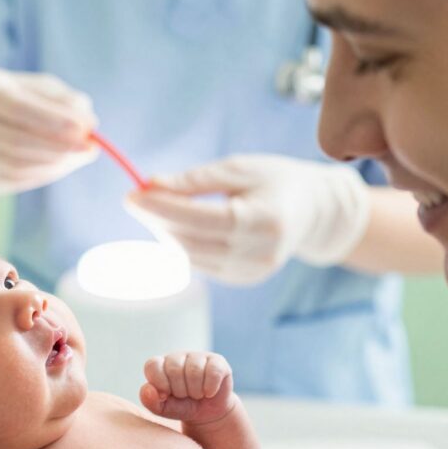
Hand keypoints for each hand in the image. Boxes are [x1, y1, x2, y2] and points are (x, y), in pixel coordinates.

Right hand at [0, 68, 98, 195]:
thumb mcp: (38, 89)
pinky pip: (18, 178)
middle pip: (16, 141)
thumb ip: (64, 100)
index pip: (16, 107)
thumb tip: (89, 124)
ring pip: (18, 164)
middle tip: (90, 147)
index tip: (84, 127)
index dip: (51, 119)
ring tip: (81, 153)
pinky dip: (46, 171)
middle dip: (58, 146)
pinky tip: (63, 163)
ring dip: (55, 161)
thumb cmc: (16, 99)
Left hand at [124, 154, 371, 284]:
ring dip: (166, 232)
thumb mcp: (238, 168)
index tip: (132, 194)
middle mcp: (259, 253)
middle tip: (137, 196)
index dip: (162, 208)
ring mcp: (252, 272)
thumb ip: (195, 180)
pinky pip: (201, 265)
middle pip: (191, 242)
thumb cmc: (276, 180)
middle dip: (157, 220)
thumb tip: (149, 185)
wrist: (315, 211)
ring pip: (191, 257)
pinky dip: (183, 244)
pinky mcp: (244, 280)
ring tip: (156, 206)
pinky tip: (177, 225)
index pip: (200, 219)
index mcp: (263, 220)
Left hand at [139, 351, 235, 425]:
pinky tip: (209, 392)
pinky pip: (212, 372)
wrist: (207, 413)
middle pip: (174, 369)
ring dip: (196, 391)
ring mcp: (198, 356)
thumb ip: (150, 401)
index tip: (165, 395)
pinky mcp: (217, 361)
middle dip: (180, 391)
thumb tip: (148, 388)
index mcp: (160, 364)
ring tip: (197, 395)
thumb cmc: (182, 407)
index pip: (153, 365)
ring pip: (194, 371)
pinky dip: (210, 388)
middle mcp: (178, 356)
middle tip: (185, 396)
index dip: (159, 383)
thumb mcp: (163, 409)